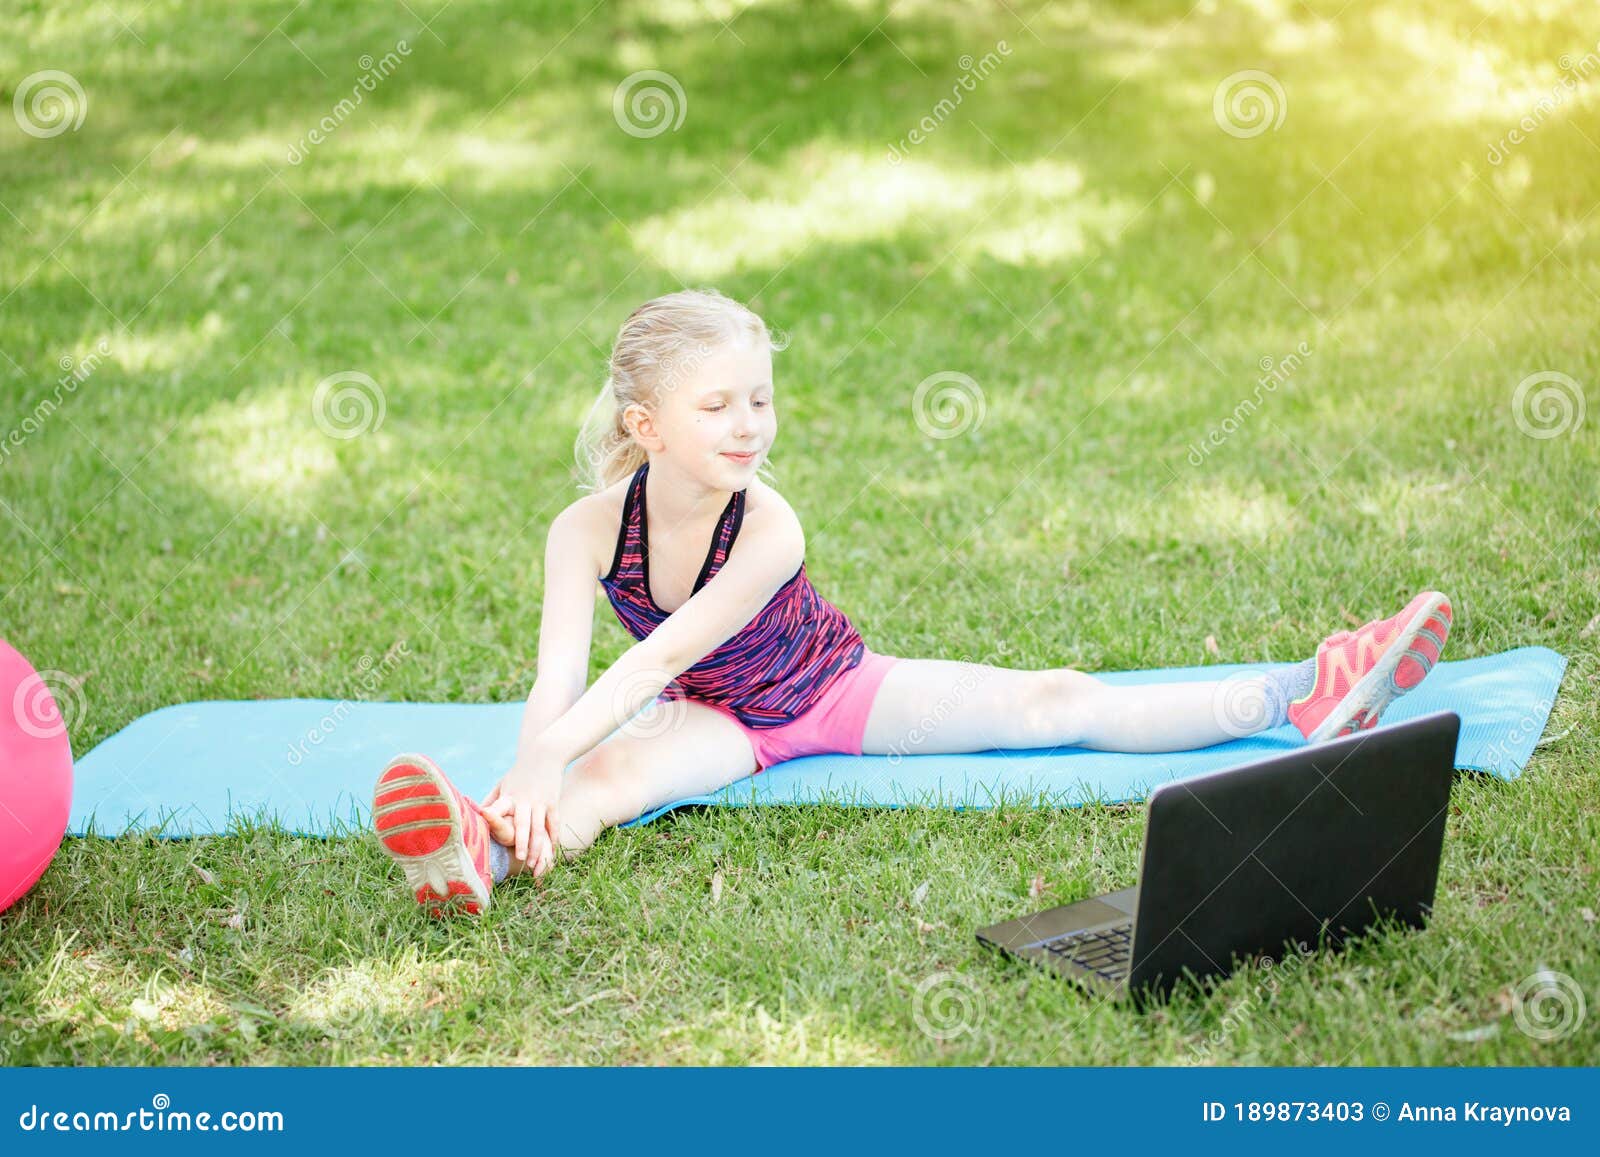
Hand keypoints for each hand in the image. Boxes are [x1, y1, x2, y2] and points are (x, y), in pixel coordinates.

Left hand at [483, 754, 563, 872]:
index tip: (492, 838)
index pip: (501, 813)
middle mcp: (525, 799)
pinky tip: (552, 849)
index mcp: (509, 796)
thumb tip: (476, 814)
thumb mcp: (503, 783)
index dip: (497, 826)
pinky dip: (553, 836)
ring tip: (534, 863)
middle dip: (522, 843)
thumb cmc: (521, 770)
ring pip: (540, 828)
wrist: (545, 752)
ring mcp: (541, 801)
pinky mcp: (553, 801)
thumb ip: (491, 799)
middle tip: (520, 860)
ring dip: (537, 846)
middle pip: (524, 825)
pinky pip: (554, 822)